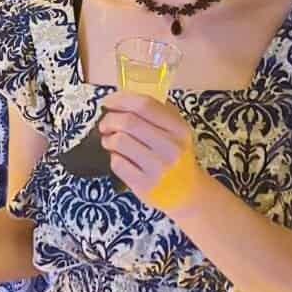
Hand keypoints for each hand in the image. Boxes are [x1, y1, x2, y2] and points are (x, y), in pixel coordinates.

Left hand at [98, 92, 206, 214]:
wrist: (187, 192)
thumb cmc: (174, 155)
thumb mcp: (175, 130)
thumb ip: (155, 111)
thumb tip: (120, 98)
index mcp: (179, 128)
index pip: (144, 105)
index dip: (120, 100)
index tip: (107, 102)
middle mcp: (171, 147)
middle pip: (128, 122)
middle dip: (109, 120)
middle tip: (105, 124)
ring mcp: (158, 168)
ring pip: (119, 141)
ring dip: (108, 139)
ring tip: (110, 142)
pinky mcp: (145, 185)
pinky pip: (117, 163)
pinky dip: (112, 157)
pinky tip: (119, 158)